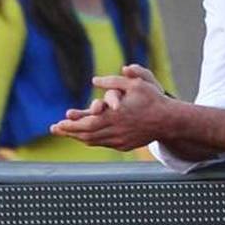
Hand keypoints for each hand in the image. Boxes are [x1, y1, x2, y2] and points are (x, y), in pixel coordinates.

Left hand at [50, 67, 171, 149]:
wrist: (169, 120)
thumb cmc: (153, 100)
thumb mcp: (136, 84)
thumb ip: (114, 81)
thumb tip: (94, 79)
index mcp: (115, 116)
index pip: (86, 124)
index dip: (70, 125)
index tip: (57, 124)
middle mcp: (116, 130)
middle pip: (86, 135)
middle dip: (69, 132)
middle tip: (55, 129)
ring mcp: (120, 140)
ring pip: (93, 141)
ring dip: (79, 137)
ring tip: (68, 132)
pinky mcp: (125, 145)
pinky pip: (104, 144)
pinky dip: (92, 140)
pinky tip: (87, 136)